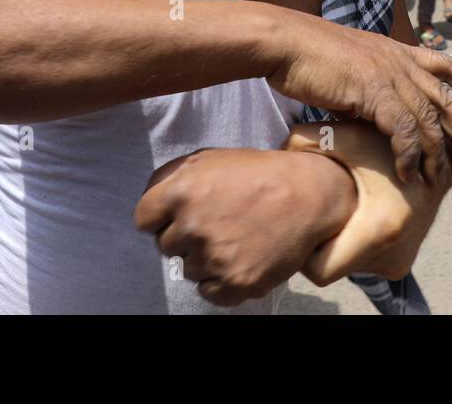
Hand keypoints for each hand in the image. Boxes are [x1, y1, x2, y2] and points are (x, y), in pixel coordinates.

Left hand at [134, 146, 355, 306]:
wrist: (307, 195)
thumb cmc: (255, 173)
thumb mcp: (207, 159)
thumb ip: (169, 179)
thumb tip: (148, 209)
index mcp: (181, 190)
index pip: (143, 219)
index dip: (161, 217)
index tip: (179, 214)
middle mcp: (193, 225)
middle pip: (165, 246)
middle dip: (186, 236)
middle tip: (216, 222)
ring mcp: (214, 257)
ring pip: (188, 269)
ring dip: (204, 258)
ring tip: (233, 237)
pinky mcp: (235, 282)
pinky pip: (208, 292)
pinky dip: (220, 280)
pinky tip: (239, 257)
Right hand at [267, 13, 451, 183]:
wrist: (287, 42)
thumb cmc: (308, 54)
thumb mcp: (351, 63)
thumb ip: (369, 83)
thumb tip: (370, 107)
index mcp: (396, 51)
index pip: (446, 64)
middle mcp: (399, 61)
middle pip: (447, 99)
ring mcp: (389, 76)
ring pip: (428, 120)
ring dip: (435, 154)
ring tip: (436, 178)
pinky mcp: (374, 93)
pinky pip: (403, 131)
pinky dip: (408, 156)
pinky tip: (407, 173)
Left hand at [286, 121, 450, 283]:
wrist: (438, 162)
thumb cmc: (391, 146)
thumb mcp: (349, 135)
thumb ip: (305, 139)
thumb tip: (275, 153)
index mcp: (379, 230)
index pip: (320, 271)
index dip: (304, 250)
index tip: (304, 220)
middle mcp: (390, 256)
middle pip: (330, 267)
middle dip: (318, 243)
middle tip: (316, 210)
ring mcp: (396, 265)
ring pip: (345, 265)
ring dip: (336, 241)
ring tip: (339, 209)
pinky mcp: (399, 266)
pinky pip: (360, 263)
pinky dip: (352, 243)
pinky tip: (355, 216)